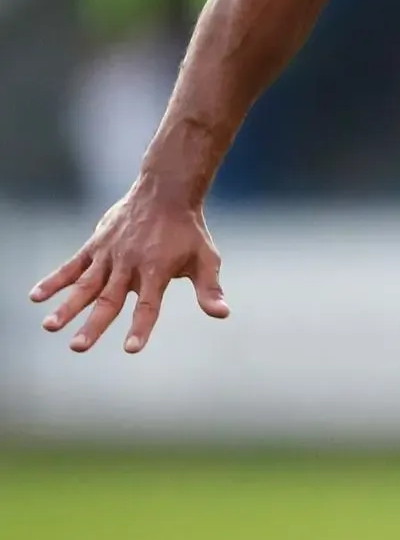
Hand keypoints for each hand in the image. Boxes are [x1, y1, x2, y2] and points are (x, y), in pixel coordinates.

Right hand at [29, 180, 228, 353]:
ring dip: (67, 306)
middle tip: (77, 346)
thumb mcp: (206, 258)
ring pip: (85, 285)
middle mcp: (129, 264)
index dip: (141, 327)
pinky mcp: (96, 245)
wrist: (166, 190)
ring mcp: (109, 254)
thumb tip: (222, 314)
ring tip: (49, 327)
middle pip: (109, 299)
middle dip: (93, 324)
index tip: (131, 348)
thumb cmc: (188, 230)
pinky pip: (72, 265)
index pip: (149, 305)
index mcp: (156, 270)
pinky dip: (55, 280)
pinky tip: (36, 296)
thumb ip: (210, 288)